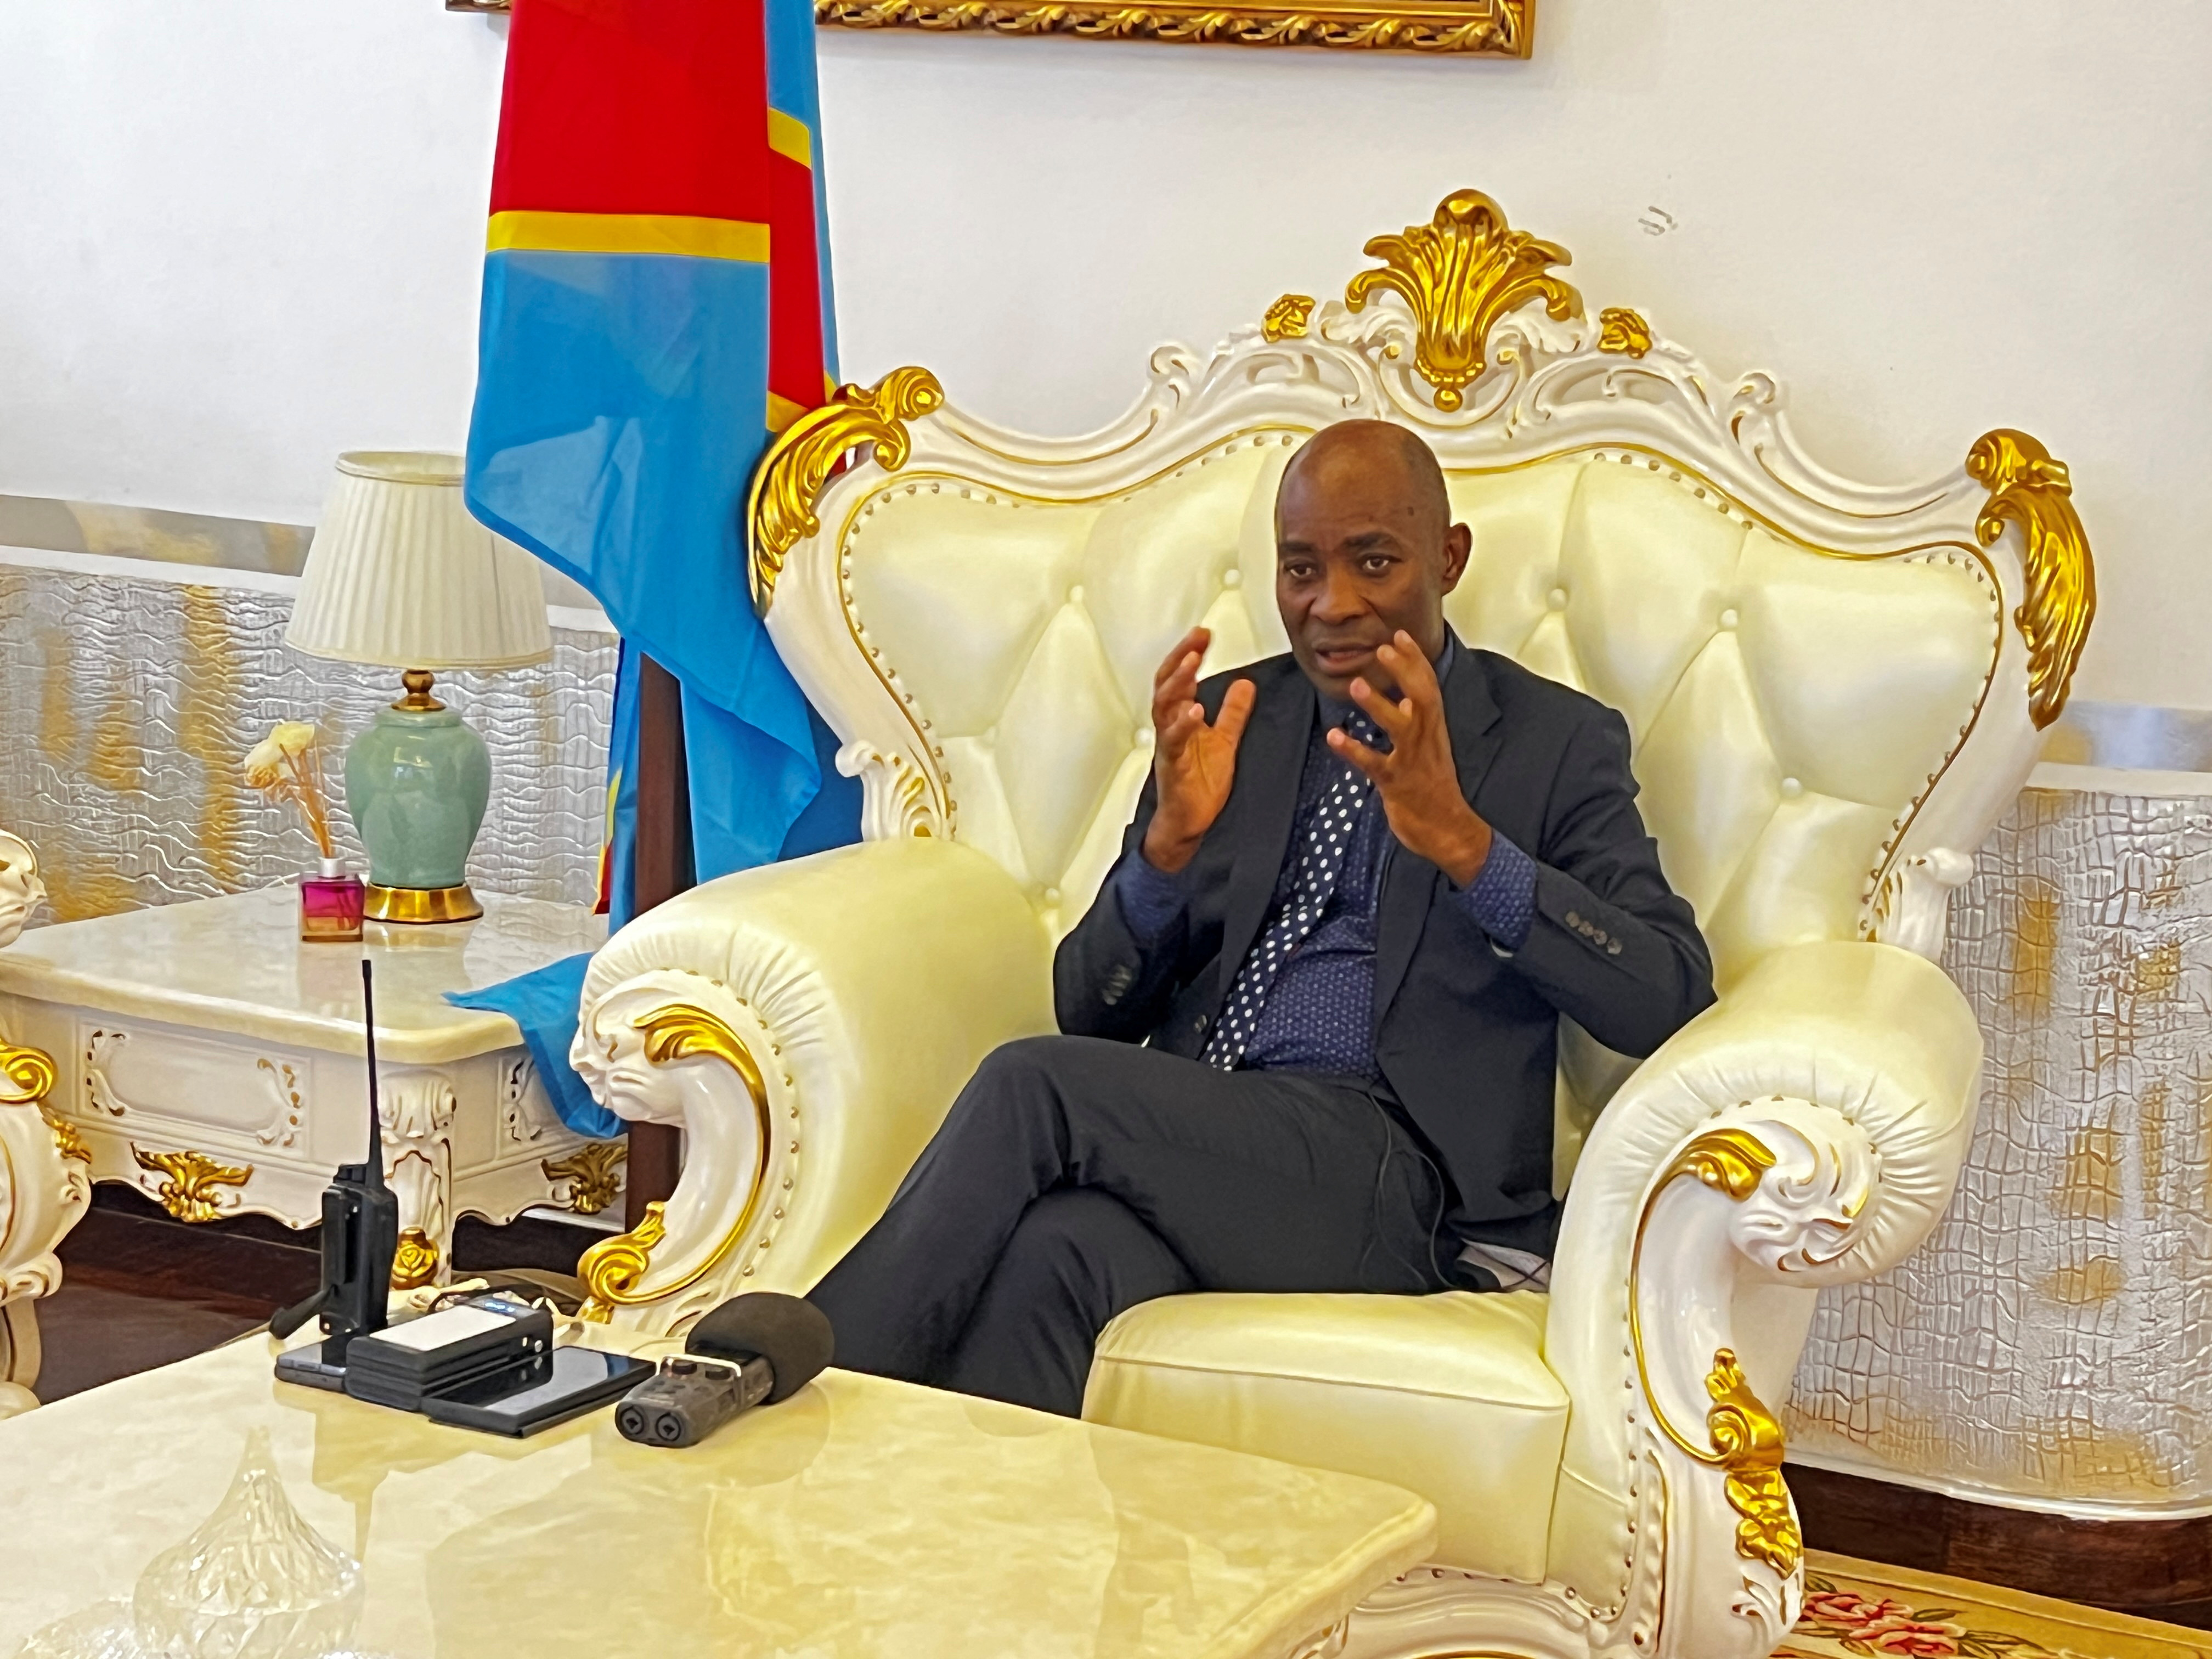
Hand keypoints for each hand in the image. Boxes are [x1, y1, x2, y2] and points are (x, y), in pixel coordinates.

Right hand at [1141, 626, 1255, 874]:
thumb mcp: (1224, 740)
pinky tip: (1195, 710)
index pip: (1179, 678)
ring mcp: (1168, 746)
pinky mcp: (1172, 766)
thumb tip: (1245, 684)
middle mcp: (1169, 728)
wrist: (1188, 822)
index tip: (1204, 634)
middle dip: (1180, 659)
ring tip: (1191, 663)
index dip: (1189, 654)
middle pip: (1166, 684)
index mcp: (1180, 719)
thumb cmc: (1198, 784)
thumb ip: (1233, 713)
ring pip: (1163, 707)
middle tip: (1196, 639)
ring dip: (1177, 683)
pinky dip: (1183, 724)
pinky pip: (1173, 741)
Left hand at [1328, 631, 1493, 885]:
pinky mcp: (1397, 784)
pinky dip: (1355, 750)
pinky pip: (1375, 765)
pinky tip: (1335, 737)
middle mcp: (1427, 739)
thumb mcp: (1430, 747)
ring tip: (1357, 685)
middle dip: (1404, 671)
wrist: (1449, 829)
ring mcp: (1412, 761)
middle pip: (1421, 697)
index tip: (1400, 634)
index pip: (1428, 686)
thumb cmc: (1434, 787)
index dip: (1415, 660)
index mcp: (1434, 728)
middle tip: (1382, 648)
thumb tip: (1405, 695)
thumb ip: (1417, 720)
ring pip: (1400, 727)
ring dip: (1379, 706)